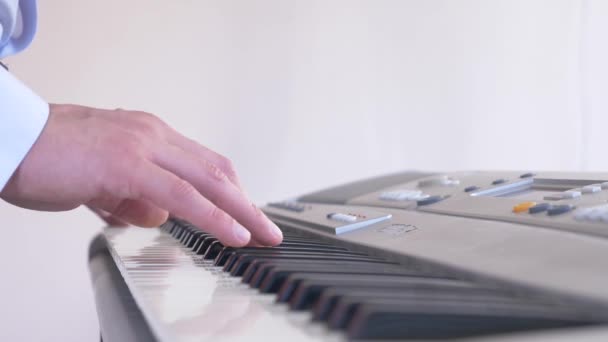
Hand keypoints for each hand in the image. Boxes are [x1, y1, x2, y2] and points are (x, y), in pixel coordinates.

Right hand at [0, 104, 282, 246]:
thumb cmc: (47, 157)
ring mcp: (142, 147)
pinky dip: (213, 215)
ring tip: (262, 235)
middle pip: (216, 171)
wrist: (8, 138)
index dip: (231, 191)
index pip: (204, 164)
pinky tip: (234, 232)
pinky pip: (182, 195)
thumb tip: (157, 216)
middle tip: (269, 228)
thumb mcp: (100, 181)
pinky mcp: (127, 165)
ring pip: (208, 180)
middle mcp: (153, 135)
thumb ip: (131, 197)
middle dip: (247, 202)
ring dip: (241, 210)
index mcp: (148, 136)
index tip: (248, 213)